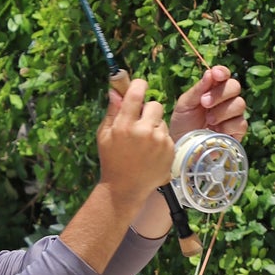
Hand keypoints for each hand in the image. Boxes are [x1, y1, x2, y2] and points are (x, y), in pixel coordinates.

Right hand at [97, 75, 174, 206]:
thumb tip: (115, 89)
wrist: (125, 189)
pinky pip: (167, 135)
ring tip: (144, 143)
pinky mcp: (170, 150)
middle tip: (140, 122)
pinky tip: (151, 153)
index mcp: (125, 125)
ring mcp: (159, 141)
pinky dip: (161, 141)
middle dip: (148, 111)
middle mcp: (144, 131)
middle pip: (155, 104)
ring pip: (162, 121)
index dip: (139, 85)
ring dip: (154, 126)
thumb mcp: (104, 134)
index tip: (139, 86)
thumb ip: (112, 111)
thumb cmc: (111, 160)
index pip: (137, 92)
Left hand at [169, 64, 245, 145]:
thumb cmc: (182, 124)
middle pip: (235, 86)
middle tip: (204, 103)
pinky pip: (241, 123)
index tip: (215, 74)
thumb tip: (210, 73)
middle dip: (219, 93)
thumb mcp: (185, 105)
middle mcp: (226, 100)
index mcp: (213, 90)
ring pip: (239, 104)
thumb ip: (198, 89)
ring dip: (222, 111)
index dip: (223, 72)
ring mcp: (233, 116)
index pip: (224, 75)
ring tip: (208, 120)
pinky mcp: (237, 132)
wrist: (182, 147)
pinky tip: (216, 131)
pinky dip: (228, 126)